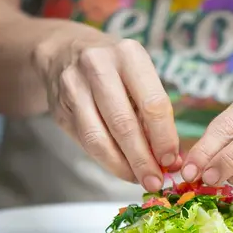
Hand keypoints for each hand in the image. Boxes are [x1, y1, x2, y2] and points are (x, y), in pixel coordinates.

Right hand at [33, 32, 180, 191]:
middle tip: (156, 181)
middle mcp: (98, 67)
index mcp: (129, 55)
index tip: (172, 160)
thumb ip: (154, 113)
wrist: (63, 51)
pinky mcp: (59, 108)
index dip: (164, 138)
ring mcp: (73, 87)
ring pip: (99, 138)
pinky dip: (106, 161)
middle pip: (124, 124)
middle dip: (143, 159)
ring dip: (122, 166)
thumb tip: (173, 158)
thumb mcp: (139, 75)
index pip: (153, 104)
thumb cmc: (114, 68)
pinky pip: (85, 142)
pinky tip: (122, 169)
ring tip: (140, 179)